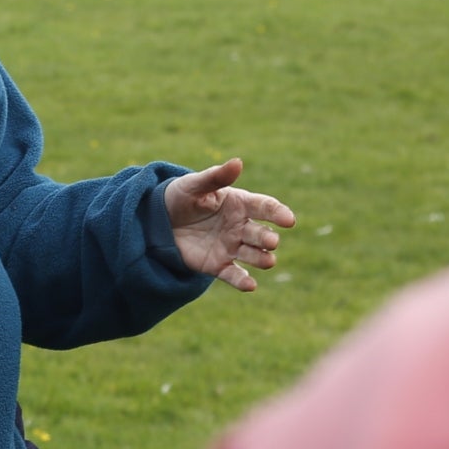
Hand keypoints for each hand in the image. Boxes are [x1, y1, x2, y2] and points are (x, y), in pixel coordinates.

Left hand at [164, 158, 296, 290]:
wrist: (159, 220)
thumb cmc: (181, 196)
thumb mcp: (194, 184)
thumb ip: (216, 177)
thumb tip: (238, 162)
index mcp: (239, 203)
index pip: (265, 207)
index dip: (278, 212)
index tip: (289, 220)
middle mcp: (240, 226)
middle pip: (261, 234)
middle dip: (268, 238)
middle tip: (271, 241)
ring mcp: (231, 246)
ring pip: (253, 255)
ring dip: (262, 258)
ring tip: (268, 260)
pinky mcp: (218, 264)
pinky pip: (233, 274)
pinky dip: (243, 281)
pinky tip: (250, 286)